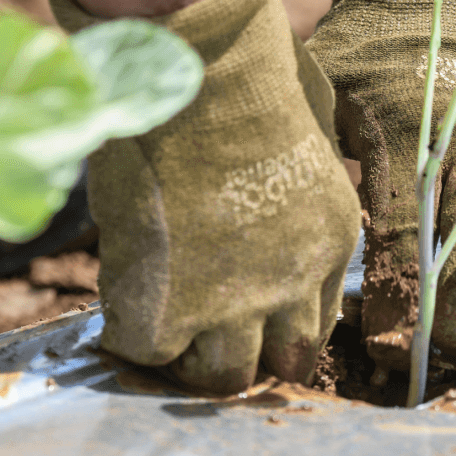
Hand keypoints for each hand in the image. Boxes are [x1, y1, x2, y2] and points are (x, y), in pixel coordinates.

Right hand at [43, 0, 361, 392]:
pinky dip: (130, 331)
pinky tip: (122, 292)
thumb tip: (257, 204)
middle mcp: (294, 283)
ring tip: (159, 316)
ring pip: (220, 377)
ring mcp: (234, 304)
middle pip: (281, 365)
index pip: (317, 322)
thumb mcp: (302, 144)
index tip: (251, 320)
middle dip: (244, 357)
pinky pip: (148, 351)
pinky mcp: (169, 311)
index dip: (279, 326)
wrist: (201, 78)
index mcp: (333, 242)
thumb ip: (289, 194)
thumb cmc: (245, 85)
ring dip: (188, 355)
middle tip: (202, 334)